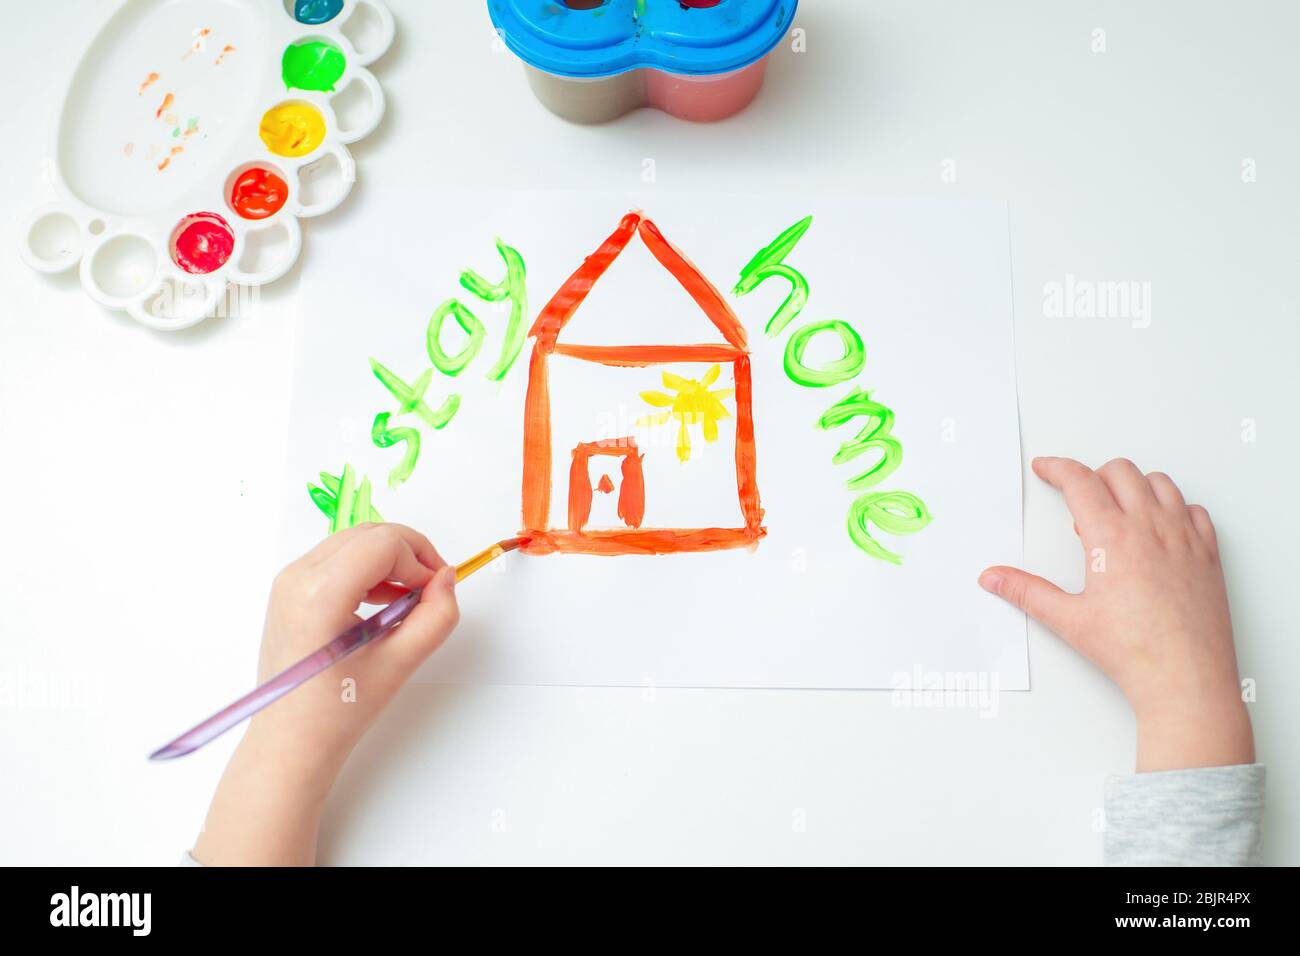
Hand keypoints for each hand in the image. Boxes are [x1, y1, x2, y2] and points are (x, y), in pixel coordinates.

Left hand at [193, 524, 458, 864]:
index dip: (421, 559)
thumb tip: (446, 578)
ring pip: (354, 541)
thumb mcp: (400, 663)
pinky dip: (367, 568)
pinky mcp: (288, 589)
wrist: (290, 741)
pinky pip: (337, 557)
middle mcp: (297, 577)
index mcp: (320, 594)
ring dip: (389, 559)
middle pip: (369, 534)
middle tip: (431, 590)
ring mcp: (288, 580)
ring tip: (407, 599)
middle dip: (409, 554)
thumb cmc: (340, 711)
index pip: (384, 543)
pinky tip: (382, 601)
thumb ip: (435, 616)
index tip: (437, 590)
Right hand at [980, 457, 1252, 772]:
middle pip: (1120, 471)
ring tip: (1119, 511)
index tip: (1047, 469)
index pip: (1079, 481)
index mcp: (1112, 537)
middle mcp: (1150, 528)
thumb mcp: (1069, 620)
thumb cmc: (1135, 651)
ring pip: (1159, 483)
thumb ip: (1026, 592)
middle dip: (1093, 475)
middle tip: (1078, 498)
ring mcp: (1184, 538)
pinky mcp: (1207, 554)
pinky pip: (1194, 510)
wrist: (1186, 678)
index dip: (1057, 468)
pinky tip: (1160, 529)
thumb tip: (995, 578)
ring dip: (1134, 486)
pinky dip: (1173, 508)